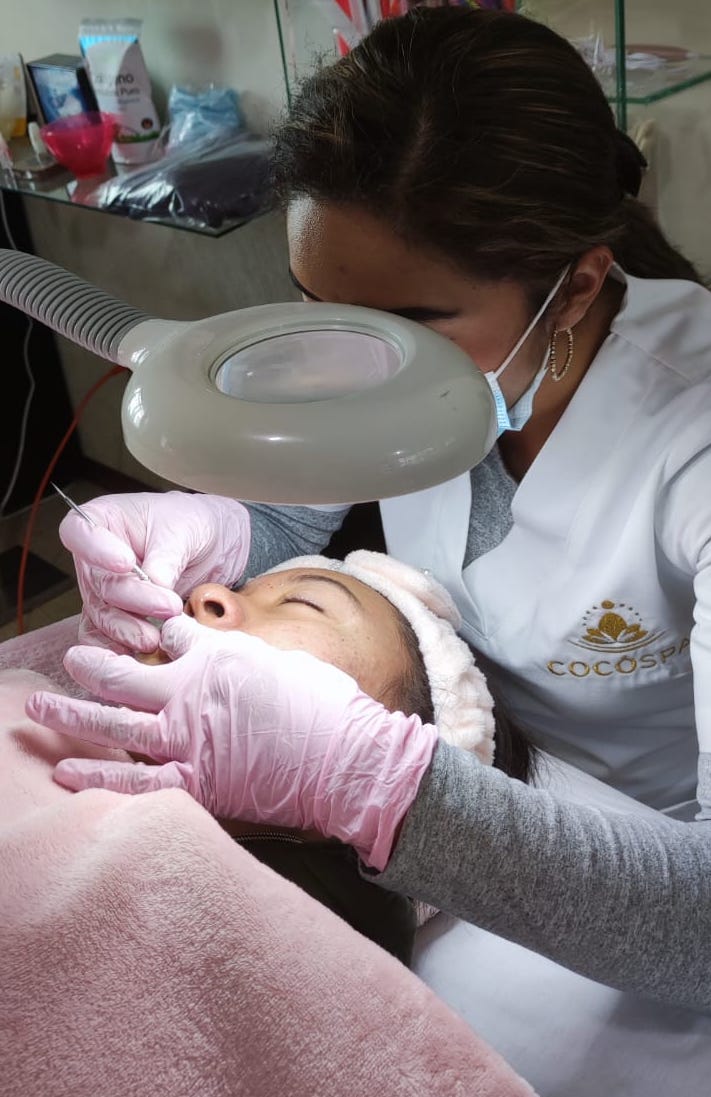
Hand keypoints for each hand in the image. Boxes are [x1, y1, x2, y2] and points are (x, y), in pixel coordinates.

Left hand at [26, 616, 437, 869]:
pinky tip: (65, 773)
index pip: (172, 633)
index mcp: (215, 654)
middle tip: (71, 658)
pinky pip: (132, 781)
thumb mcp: (284, 659)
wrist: (346, 758)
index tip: (153, 633)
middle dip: (92, 663)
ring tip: (36, 709)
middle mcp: (188, 691)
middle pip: (122, 673)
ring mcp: (185, 738)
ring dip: (70, 715)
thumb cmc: (326, 705)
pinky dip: (96, 779)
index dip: (160, 631)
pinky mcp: (193, 782)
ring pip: (110, 724)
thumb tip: (230, 655)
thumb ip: (244, 655)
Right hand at [60, 491, 251, 652]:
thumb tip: (154, 584)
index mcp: (104, 520)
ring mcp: (103, 590)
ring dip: (127, 629)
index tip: (125, 564)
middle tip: (167, 606)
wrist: (214, 548)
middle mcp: (96, 557)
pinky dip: (118, 649)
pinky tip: (138, 656)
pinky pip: (105, 637)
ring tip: (157, 636)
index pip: (79, 532)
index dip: (96, 550)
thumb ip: (166, 557)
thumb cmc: (193, 524)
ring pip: (101, 614)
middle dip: (132, 599)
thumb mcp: (186, 530)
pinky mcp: (117, 618)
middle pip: (97, 582)